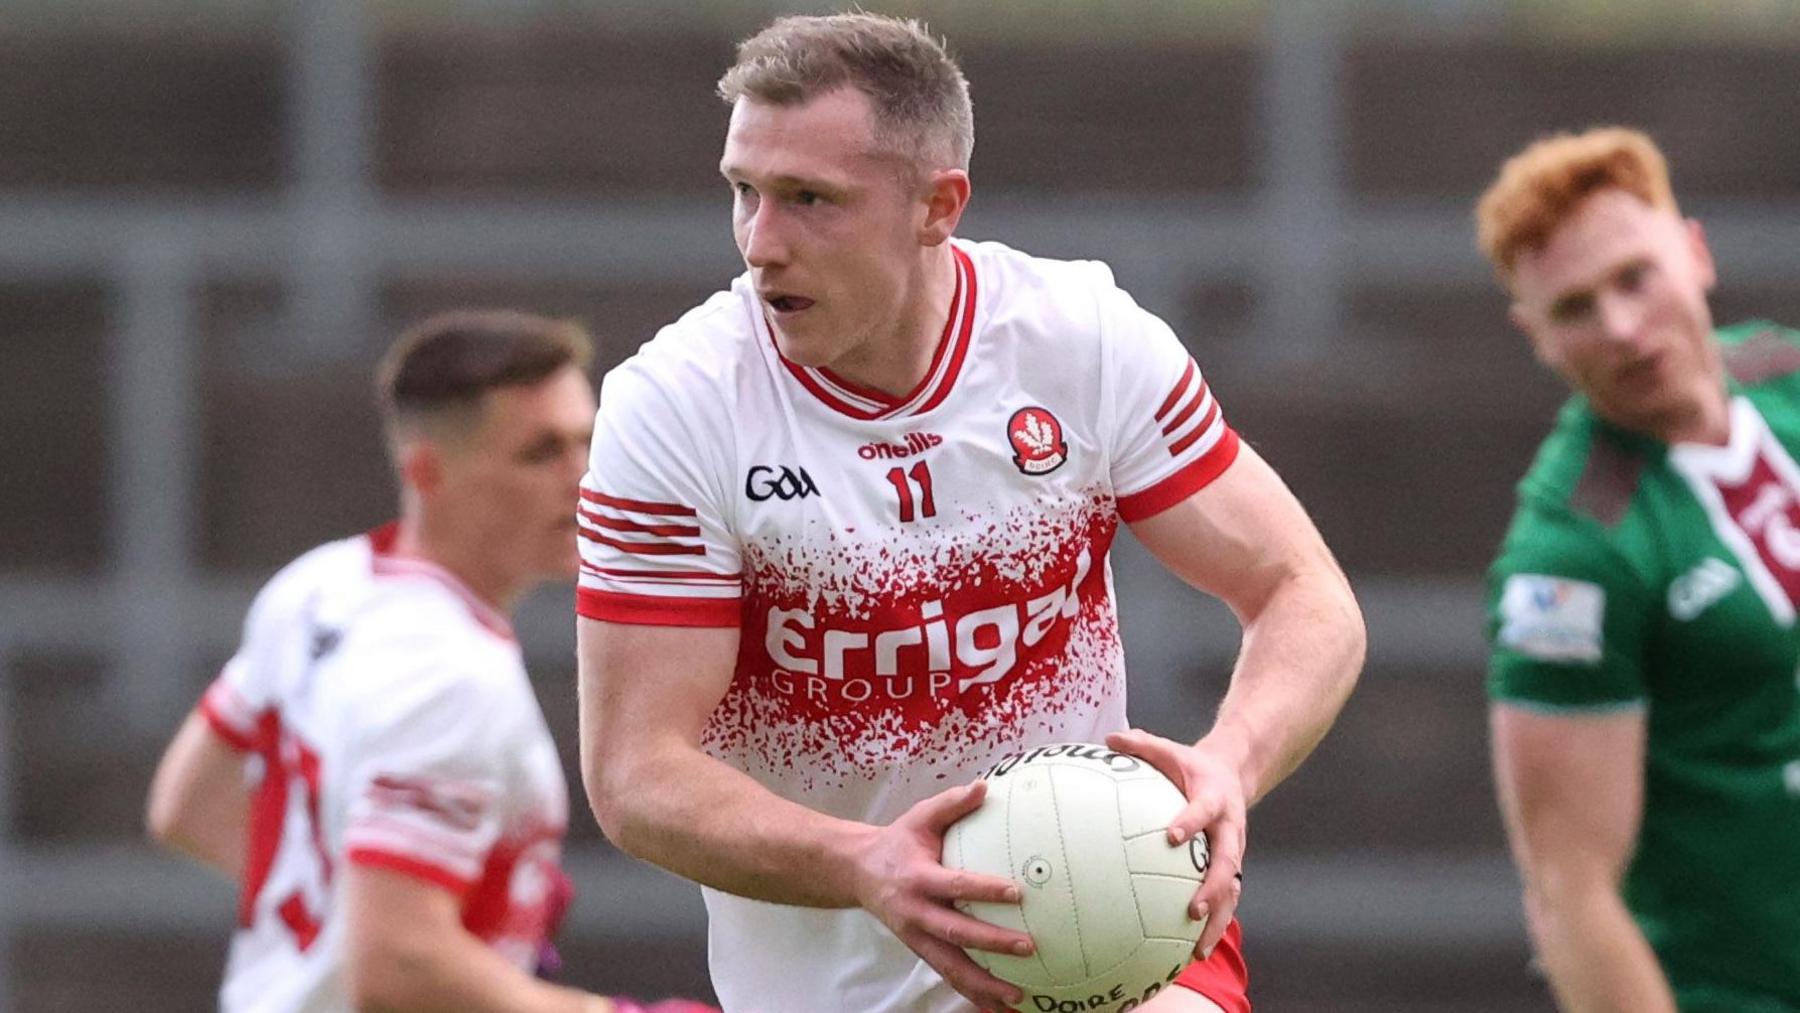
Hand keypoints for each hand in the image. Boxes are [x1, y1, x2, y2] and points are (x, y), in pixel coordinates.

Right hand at [851, 780, 1033, 1009]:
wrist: (857, 872)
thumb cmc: (898, 841)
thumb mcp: (920, 817)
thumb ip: (952, 803)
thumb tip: (985, 787)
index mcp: (917, 877)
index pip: (954, 885)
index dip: (984, 889)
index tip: (1016, 892)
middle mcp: (916, 912)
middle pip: (956, 933)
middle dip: (992, 943)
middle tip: (1028, 947)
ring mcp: (916, 937)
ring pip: (951, 966)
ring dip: (985, 985)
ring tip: (1019, 996)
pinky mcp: (920, 951)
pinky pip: (948, 976)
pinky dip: (973, 995)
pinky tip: (1000, 1008)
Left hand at [1105, 728, 1245, 960]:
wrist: (1232, 774)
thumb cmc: (1190, 767)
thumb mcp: (1169, 749)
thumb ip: (1142, 744)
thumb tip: (1109, 738)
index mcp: (1214, 799)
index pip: (1204, 811)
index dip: (1191, 822)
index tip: (1172, 837)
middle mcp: (1228, 830)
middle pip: (1228, 862)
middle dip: (1213, 887)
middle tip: (1192, 909)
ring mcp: (1231, 853)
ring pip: (1231, 890)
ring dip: (1218, 920)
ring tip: (1198, 949)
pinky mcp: (1229, 869)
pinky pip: (1224, 900)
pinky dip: (1213, 926)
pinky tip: (1192, 951)